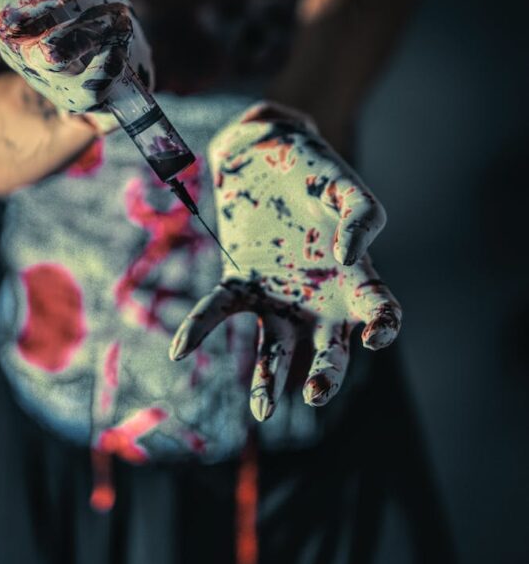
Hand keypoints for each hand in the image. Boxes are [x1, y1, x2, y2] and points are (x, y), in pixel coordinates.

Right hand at [0, 0, 153, 113]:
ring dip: (94, 25)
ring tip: (122, 16)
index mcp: (5, 7)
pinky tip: (123, 45)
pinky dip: (110, 63)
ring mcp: (44, 75)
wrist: (99, 81)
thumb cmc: (75, 20)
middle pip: (16, 10)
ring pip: (52, 51)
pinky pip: (87, 89)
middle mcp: (15, 44)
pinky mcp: (76, 102)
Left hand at [169, 102, 401, 419]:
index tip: (374, 336)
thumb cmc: (315, 170)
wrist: (266, 151)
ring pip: (276, 349)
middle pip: (329, 350)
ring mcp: (278, 297)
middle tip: (315, 395)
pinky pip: (220, 311)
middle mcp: (319, 299)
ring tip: (261, 411)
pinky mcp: (241, 283)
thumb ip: (362, 215)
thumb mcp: (345, 185)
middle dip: (326, 376)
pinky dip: (199, 329)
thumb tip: (350, 256)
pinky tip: (179, 350)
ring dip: (268, 380)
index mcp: (355, 277)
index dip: (383, 327)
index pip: (379, 311)